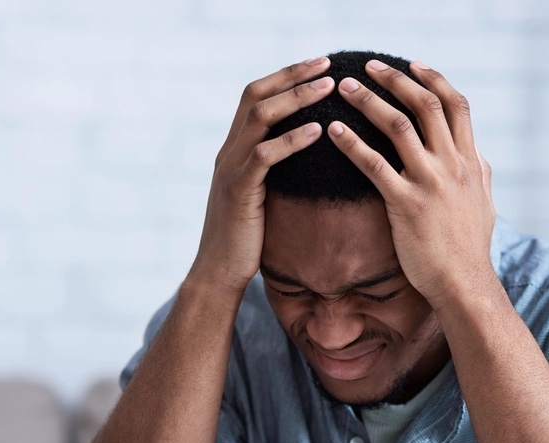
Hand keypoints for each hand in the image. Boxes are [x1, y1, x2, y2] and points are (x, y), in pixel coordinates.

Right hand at [189, 58, 334, 297]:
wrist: (219, 273)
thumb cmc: (246, 239)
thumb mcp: (261, 195)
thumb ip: (274, 170)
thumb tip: (306, 154)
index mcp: (234, 149)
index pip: (255, 97)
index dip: (285, 77)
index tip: (318, 65)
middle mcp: (228, 151)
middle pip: (256, 95)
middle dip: (292, 75)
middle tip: (327, 63)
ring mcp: (230, 169)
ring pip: (260, 117)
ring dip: (297, 98)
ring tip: (329, 87)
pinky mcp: (238, 191)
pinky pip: (265, 156)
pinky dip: (292, 140)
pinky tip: (318, 131)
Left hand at [327, 60, 496, 309]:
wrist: (464, 283)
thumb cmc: (470, 247)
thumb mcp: (484, 202)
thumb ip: (479, 173)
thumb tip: (477, 152)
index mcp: (470, 161)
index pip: (457, 105)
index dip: (434, 80)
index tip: (412, 65)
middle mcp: (452, 164)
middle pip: (425, 105)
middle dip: (395, 80)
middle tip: (368, 67)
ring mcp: (430, 183)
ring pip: (397, 126)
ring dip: (368, 101)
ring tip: (344, 87)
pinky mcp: (406, 204)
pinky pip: (374, 165)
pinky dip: (352, 143)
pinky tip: (333, 131)